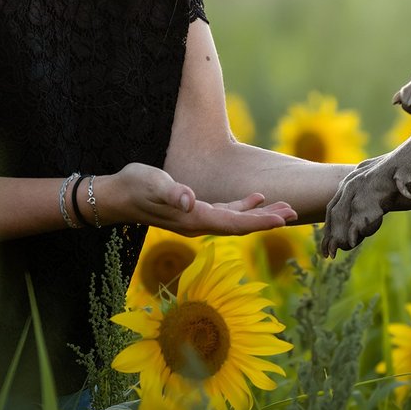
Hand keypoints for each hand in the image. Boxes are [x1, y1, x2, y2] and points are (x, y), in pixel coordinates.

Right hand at [101, 162, 296, 234]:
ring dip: (260, 214)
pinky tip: (256, 197)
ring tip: (284, 209)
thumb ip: (171, 193)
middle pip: (241, 225)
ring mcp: (197, 219)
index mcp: (194, 219)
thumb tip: (189, 200)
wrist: (115, 196)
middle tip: (295, 212)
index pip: (234, 223)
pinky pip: (226, 211)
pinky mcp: (194, 211)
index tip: (282, 220)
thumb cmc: (134, 186)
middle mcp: (199, 223)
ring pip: (236, 219)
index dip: (260, 221)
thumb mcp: (152, 184)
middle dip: (268, 220)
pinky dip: (243, 205)